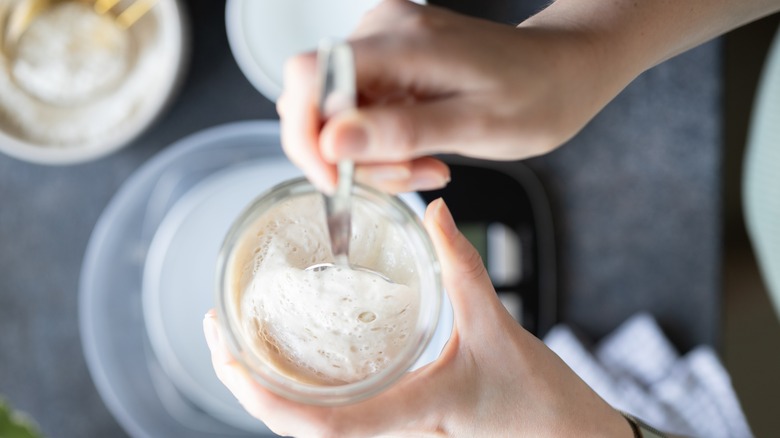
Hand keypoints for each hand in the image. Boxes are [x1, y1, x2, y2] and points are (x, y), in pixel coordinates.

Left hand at [204, 198, 631, 436]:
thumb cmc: (538, 404)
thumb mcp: (497, 328)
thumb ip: (463, 266)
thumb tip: (436, 211)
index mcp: (412, 415)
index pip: (325, 429)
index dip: (270, 402)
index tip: (231, 361)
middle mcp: (393, 434)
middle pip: (297, 429)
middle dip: (247, 388)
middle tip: (217, 334)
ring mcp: (392, 436)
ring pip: (310, 426)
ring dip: (266, 388)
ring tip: (238, 340)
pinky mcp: (396, 426)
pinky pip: (334, 416)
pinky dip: (299, 389)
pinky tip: (290, 356)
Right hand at [277, 0, 611, 193]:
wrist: (561, 71)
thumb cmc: (535, 95)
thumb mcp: (476, 125)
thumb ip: (401, 132)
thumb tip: (331, 142)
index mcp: (402, 40)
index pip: (307, 76)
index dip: (305, 134)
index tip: (335, 178)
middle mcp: (382, 32)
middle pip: (318, 104)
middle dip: (351, 157)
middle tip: (410, 174)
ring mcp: (383, 45)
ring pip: (337, 117)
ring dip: (373, 158)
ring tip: (427, 165)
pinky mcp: (388, 63)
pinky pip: (359, 115)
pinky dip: (383, 147)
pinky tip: (423, 152)